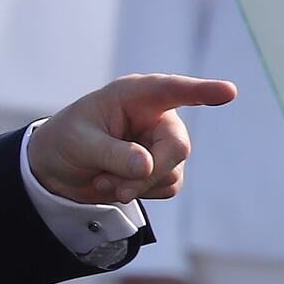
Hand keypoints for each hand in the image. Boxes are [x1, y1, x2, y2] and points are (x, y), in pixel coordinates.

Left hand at [27, 74, 234, 203]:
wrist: (55, 168)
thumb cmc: (65, 141)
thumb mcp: (80, 144)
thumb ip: (113, 153)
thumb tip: (147, 166)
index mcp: (134, 95)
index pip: (172, 90)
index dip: (201, 91)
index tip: (227, 92)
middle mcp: (155, 116)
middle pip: (176, 147)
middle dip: (148, 173)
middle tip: (118, 188)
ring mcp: (161, 143)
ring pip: (171, 172)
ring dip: (136, 185)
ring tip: (103, 178)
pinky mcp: (161, 168)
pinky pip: (166, 186)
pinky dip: (140, 193)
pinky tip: (114, 185)